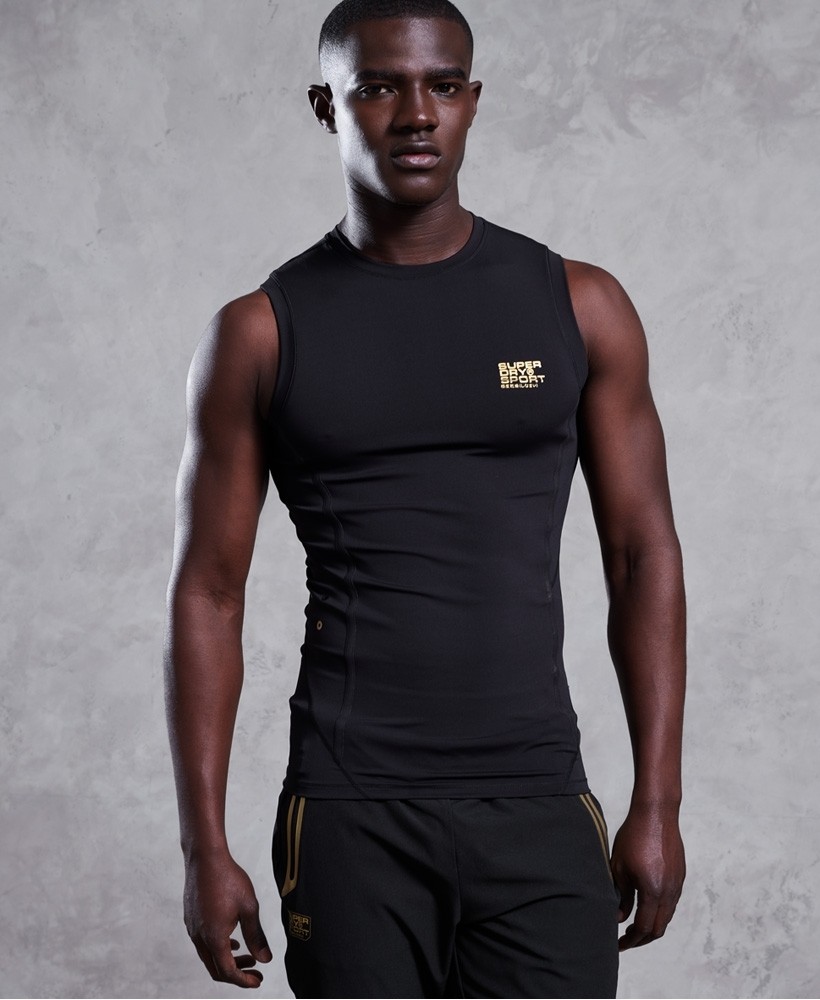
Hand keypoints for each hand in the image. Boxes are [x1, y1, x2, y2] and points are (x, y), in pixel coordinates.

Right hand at [183, 852, 271, 987]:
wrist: (205, 858)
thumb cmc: (228, 879)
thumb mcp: (249, 908)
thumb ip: (257, 936)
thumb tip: (265, 959)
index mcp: (213, 938)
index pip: (227, 972)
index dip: (244, 981)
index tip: (258, 981)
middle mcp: (198, 937)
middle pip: (215, 968)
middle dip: (237, 973)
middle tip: (256, 971)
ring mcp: (192, 928)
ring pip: (208, 956)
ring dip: (228, 960)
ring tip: (248, 955)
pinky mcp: (190, 918)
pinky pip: (203, 943)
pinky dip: (218, 948)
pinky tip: (232, 939)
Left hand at [610, 803, 684, 950]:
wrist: (656, 813)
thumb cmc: (633, 837)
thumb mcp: (620, 867)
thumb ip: (621, 896)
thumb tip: (619, 918)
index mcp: (653, 891)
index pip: (643, 928)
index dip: (630, 941)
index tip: (618, 945)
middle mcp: (669, 892)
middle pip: (658, 928)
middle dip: (641, 939)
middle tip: (625, 941)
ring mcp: (677, 884)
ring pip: (666, 916)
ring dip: (651, 925)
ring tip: (634, 926)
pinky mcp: (680, 875)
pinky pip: (671, 902)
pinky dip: (659, 911)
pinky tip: (646, 906)